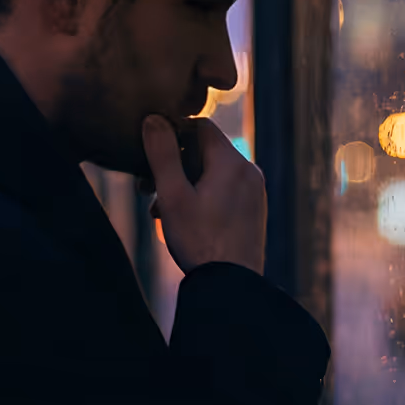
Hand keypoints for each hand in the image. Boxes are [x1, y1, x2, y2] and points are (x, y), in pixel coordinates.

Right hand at [142, 115, 266, 274]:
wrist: (232, 286)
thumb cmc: (199, 241)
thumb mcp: (172, 195)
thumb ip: (162, 154)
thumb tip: (154, 118)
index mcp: (232, 162)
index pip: (200, 126)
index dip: (172, 134)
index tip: (151, 155)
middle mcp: (250, 171)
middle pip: (206, 152)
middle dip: (175, 166)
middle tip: (148, 190)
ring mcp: (255, 192)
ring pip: (213, 173)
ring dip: (185, 185)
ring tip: (162, 212)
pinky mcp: (254, 210)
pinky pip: (225, 191)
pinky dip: (203, 198)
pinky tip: (184, 222)